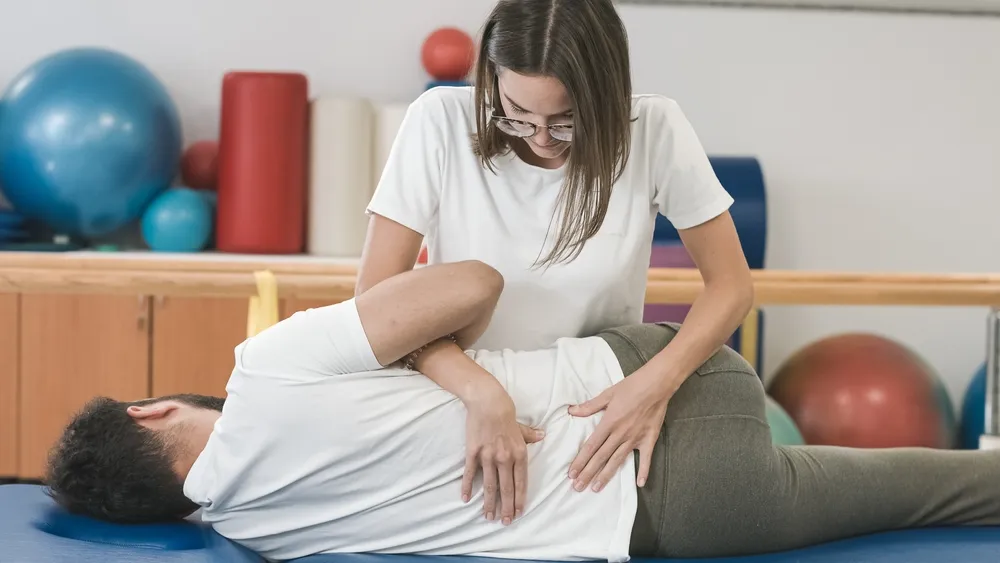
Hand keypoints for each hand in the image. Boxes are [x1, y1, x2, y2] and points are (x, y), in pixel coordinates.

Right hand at [463, 390, 544, 524]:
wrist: (488, 402)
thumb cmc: (506, 414)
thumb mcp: (522, 427)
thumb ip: (531, 436)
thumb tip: (543, 435)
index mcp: (519, 454)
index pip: (521, 483)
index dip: (520, 500)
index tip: (518, 513)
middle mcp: (505, 458)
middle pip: (506, 488)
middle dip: (506, 507)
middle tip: (505, 522)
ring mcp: (488, 456)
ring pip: (489, 485)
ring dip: (489, 503)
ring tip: (488, 516)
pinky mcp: (473, 452)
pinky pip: (469, 473)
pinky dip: (467, 486)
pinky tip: (465, 498)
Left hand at [567, 365, 672, 491]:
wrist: (656, 384)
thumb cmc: (631, 386)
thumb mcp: (607, 394)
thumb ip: (590, 406)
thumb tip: (572, 411)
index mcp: (608, 423)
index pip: (591, 446)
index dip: (580, 461)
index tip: (571, 473)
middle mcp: (620, 434)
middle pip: (601, 457)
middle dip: (588, 473)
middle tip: (578, 487)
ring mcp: (635, 438)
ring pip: (617, 461)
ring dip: (606, 475)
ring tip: (596, 488)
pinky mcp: (649, 439)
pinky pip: (646, 459)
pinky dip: (643, 471)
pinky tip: (639, 484)